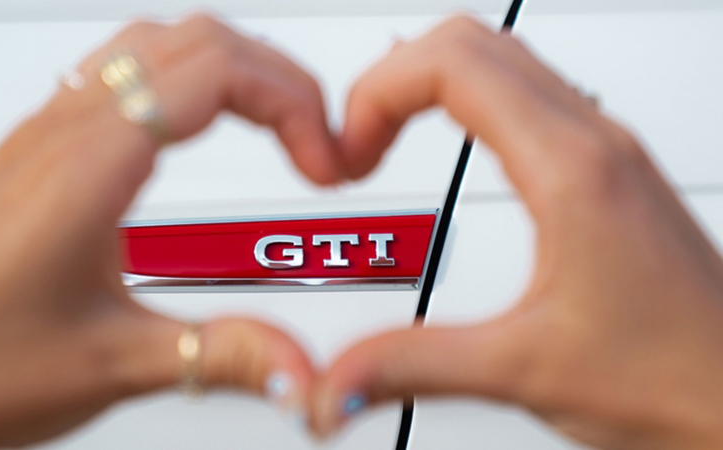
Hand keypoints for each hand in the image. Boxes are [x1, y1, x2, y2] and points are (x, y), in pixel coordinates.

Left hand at [0, 14, 336, 448]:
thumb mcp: (113, 364)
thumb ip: (222, 356)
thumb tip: (302, 365)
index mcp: (89, 166)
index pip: (216, 71)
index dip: (292, 101)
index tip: (322, 161)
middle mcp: (65, 131)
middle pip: (199, 40)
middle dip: (279, 80)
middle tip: (314, 142)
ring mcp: (48, 131)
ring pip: (159, 42)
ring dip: (234, 69)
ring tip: (274, 125)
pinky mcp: (42, 149)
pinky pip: (125, 70)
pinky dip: (190, 79)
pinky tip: (202, 124)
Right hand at [312, 16, 722, 448]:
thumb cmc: (677, 376)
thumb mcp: (524, 371)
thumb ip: (414, 365)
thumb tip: (339, 376)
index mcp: (571, 170)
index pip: (452, 64)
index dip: (378, 91)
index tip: (350, 151)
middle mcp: (596, 143)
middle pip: (472, 41)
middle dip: (393, 78)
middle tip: (359, 142)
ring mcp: (607, 151)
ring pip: (502, 58)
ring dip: (428, 83)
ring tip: (387, 139)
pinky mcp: (609, 173)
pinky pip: (527, 96)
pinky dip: (466, 101)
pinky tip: (450, 145)